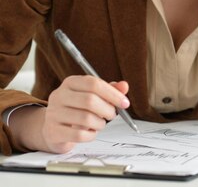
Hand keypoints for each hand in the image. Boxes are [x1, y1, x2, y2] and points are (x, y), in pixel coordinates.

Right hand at [11, 76, 130, 152]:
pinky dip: (91, 135)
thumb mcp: (93, 96)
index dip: (113, 94)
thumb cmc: (78, 109)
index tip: (125, 103)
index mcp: (70, 82)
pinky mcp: (52, 132)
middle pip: (90, 101)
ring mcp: (53, 114)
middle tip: (113, 115)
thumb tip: (124, 86)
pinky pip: (79, 135)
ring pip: (86, 119)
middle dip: (107, 110)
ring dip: (100, 124)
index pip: (93, 83)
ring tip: (100, 124)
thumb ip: (110, 90)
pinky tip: (91, 133)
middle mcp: (59, 95)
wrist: (54, 128)